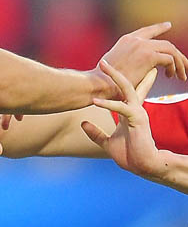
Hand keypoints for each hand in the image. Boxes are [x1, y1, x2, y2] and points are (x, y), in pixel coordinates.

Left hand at [81, 59, 163, 178]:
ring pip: (127, 88)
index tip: (106, 67)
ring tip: (103, 65)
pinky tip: (95, 101)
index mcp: (128, 112)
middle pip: (127, 83)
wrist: (143, 166)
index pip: (123, 91)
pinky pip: (122, 108)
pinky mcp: (137, 120)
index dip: (115, 80)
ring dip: (115, 76)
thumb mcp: (106, 143)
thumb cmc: (130, 155)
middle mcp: (134, 108)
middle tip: (103, 59)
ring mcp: (137, 112)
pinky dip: (108, 104)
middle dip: (115, 71)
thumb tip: (82, 124)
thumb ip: (96, 133)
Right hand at [100, 23, 187, 96]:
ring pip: (170, 49)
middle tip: (185, 65)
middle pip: (165, 42)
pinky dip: (174, 68)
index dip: (159, 28)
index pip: (147, 30)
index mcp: (126, 40)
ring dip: (179, 63)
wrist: (100, 83)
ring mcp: (142, 46)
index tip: (168, 25)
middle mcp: (135, 40)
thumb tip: (149, 69)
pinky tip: (171, 76)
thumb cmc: (105, 81)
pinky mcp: (148, 56)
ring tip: (181, 75)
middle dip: (177, 54)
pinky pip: (169, 59)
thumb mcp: (117, 64)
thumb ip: (132, 62)